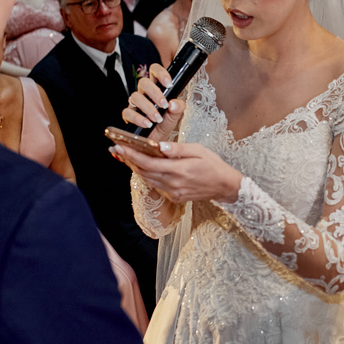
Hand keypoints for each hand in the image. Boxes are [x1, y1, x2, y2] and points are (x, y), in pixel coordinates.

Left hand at [111, 140, 242, 203]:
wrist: (224, 186)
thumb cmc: (213, 165)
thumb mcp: (198, 150)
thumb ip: (178, 148)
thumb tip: (160, 146)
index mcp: (178, 170)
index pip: (148, 163)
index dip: (131, 155)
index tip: (119, 147)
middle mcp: (173, 183)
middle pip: (144, 172)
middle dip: (129, 160)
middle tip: (118, 150)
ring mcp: (173, 192)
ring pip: (148, 179)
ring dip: (136, 168)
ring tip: (127, 157)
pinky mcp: (175, 197)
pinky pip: (156, 185)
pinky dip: (148, 176)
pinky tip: (145, 168)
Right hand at [122, 63, 186, 140]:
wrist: (157, 140)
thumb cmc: (165, 124)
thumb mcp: (176, 116)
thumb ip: (178, 108)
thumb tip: (174, 104)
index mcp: (156, 88)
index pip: (155, 71)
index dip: (160, 73)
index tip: (169, 84)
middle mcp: (144, 93)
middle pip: (143, 82)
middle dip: (155, 93)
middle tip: (164, 105)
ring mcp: (135, 103)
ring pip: (135, 96)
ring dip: (148, 108)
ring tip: (157, 119)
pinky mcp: (129, 115)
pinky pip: (128, 112)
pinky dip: (138, 118)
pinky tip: (147, 124)